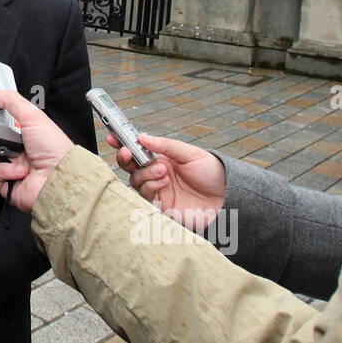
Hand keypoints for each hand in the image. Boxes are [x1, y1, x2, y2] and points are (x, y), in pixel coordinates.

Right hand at [0, 86, 74, 213]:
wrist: (58, 177)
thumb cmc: (55, 149)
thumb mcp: (33, 116)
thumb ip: (10, 100)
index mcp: (21, 132)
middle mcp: (14, 149)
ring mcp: (9, 166)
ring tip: (12, 154)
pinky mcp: (4, 183)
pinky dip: (3, 171)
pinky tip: (19, 170)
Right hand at [110, 133, 226, 230]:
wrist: (228, 199)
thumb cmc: (213, 174)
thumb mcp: (191, 154)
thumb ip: (166, 146)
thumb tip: (142, 137)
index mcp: (163, 158)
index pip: (138, 150)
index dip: (123, 143)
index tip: (113, 136)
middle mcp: (157, 173)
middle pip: (130, 166)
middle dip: (125, 158)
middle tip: (127, 152)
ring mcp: (158, 190)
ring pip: (135, 180)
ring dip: (145, 173)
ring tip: (163, 171)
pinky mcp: (160, 207)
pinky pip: (145, 196)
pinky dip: (151, 187)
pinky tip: (165, 183)